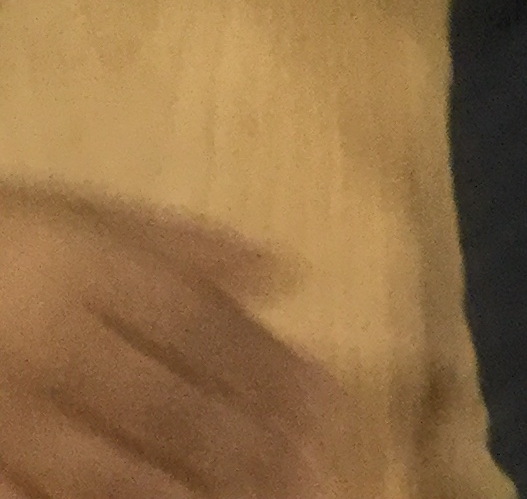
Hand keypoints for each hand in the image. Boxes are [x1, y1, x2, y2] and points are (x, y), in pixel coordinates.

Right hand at [0, 183, 347, 498]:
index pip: (200, 327)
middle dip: (252, 449)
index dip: (271, 372)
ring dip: (196, 494)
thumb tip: (288, 272)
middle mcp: (53, 346)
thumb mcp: (78, 216)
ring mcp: (7, 418)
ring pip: (112, 471)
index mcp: (86, 272)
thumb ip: (179, 246)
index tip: (334, 410)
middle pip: (168, 406)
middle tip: (323, 480)